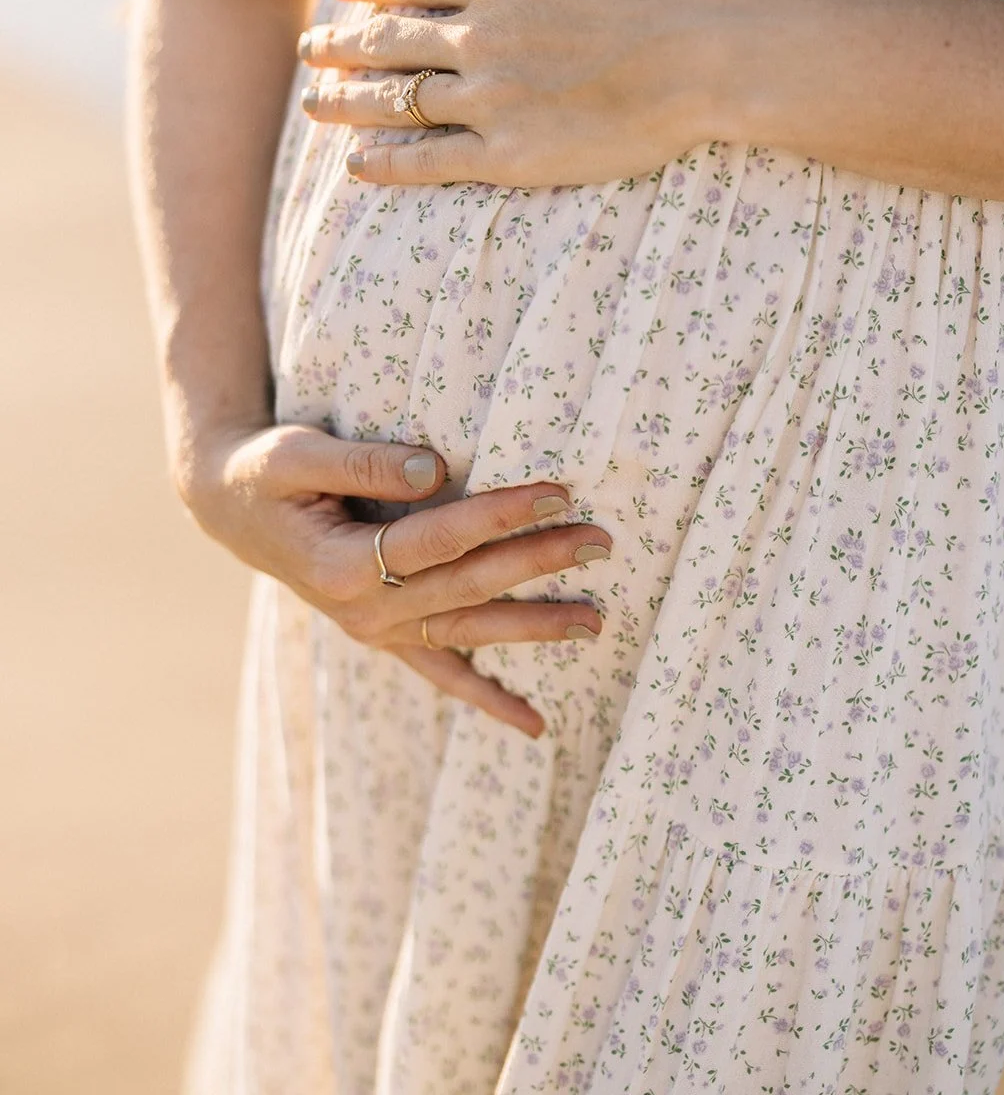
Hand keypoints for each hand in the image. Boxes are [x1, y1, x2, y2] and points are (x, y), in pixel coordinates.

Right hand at [183, 422, 610, 737]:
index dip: (501, 515)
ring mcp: (375, 631)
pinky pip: (441, 673)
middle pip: (468, 585)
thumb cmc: (266, 473)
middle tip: (599, 540)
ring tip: (595, 622)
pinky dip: (486, 696)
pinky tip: (533, 723)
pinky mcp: (383, 636)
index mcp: (343, 566)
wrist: (230, 510)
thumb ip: (364, 462)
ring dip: (533, 627)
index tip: (557, 492)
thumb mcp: (298, 454)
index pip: (441, 539)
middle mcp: (364, 611)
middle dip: (538, 561)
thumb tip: (435, 470)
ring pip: (467, 630)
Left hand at [299, 0, 742, 186]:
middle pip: (386, 41)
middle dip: (338, 44)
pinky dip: (388, 163)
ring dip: (347, 102)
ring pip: (396, 101)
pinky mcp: (509, 153)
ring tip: (313, 105)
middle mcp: (479, 38)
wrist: (705, 56)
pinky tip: (358, 166)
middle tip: (308, 50)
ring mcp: (489, 99)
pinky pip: (431, 160)